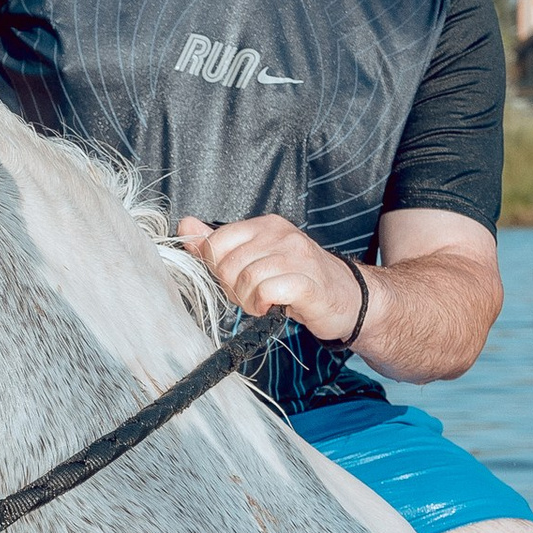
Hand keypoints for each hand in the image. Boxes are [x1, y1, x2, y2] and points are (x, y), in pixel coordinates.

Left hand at [176, 213, 365, 339]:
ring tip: (264, 302)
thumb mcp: (256, 258)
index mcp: (265, 225)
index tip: (235, 281)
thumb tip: (184, 227)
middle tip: (252, 295)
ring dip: (248, 300)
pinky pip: (267, 291)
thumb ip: (219, 244)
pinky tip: (273, 306)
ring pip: (245, 279)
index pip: (216, 242)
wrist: (348, 298)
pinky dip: (263, 304)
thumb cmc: (298, 279)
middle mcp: (281, 234)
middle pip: (228, 264)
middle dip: (232, 288)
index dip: (217, 269)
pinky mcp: (307, 281)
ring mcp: (296, 256)